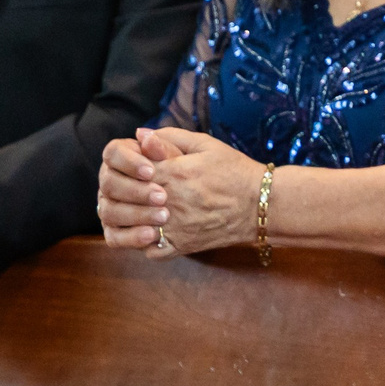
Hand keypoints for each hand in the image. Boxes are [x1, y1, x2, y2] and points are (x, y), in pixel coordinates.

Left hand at [98, 126, 258, 254]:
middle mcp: (168, 203)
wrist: (260, 205)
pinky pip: (150, 251)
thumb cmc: (234, 170)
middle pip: (126, 201)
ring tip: (138, 211)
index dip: (128, 169)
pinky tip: (153, 231)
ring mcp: (173, 228)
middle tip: (131, 190)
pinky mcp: (181, 247)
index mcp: (172, 174)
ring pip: (132, 229)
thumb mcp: (205, 145)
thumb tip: (140, 134)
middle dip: (124, 194)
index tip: (136, 168)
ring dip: (131, 220)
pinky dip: (147, 243)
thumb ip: (170, 138)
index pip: (130, 172)